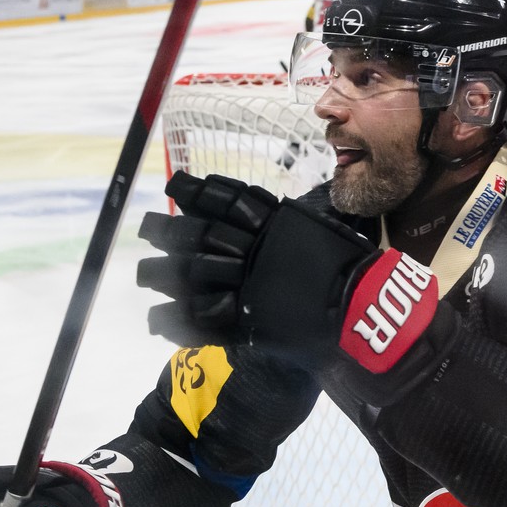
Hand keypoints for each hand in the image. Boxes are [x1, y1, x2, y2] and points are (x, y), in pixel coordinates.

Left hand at [138, 172, 457, 394]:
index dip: (198, 192)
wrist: (362, 309)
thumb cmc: (351, 267)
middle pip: (199, 234)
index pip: (226, 200)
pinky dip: (174, 321)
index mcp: (273, 223)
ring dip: (161, 273)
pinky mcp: (244, 319)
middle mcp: (254, 250)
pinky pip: (200, 319)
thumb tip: (280, 211)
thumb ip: (297, 221)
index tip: (174, 185)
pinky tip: (155, 319)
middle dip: (168, 231)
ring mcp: (245, 285)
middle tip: (146, 227)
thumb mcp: (323, 230)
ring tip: (144, 273)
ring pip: (191, 274)